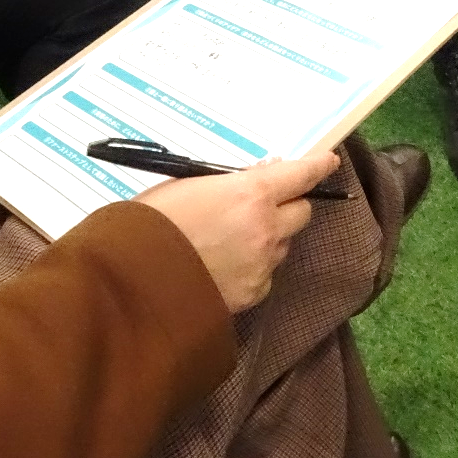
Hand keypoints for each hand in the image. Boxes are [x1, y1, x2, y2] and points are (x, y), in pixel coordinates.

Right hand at [139, 151, 337, 312]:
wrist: (128, 283)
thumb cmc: (148, 223)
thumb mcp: (186, 186)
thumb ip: (227, 184)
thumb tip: (254, 179)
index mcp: (251, 194)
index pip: (301, 175)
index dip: (317, 167)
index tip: (328, 161)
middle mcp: (267, 229)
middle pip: (301, 212)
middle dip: (289, 206)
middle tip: (265, 204)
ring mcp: (262, 266)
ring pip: (281, 246)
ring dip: (268, 239)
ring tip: (230, 241)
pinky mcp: (252, 295)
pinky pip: (264, 275)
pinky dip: (252, 269)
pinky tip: (221, 269)